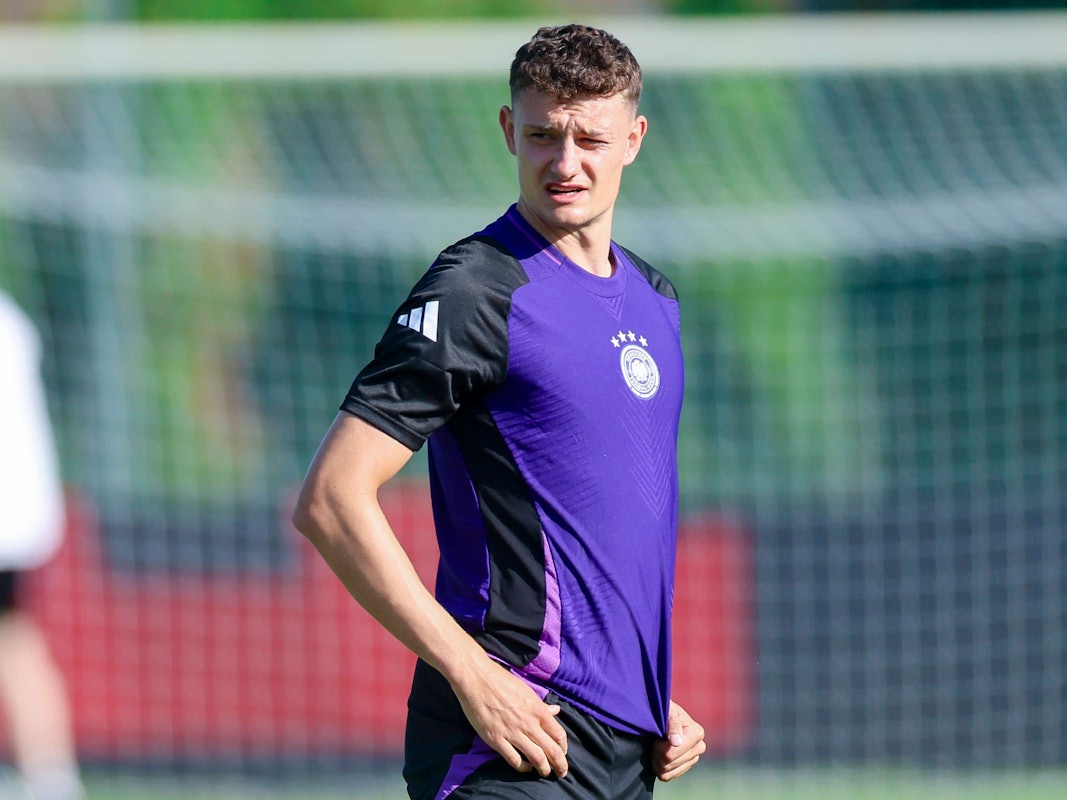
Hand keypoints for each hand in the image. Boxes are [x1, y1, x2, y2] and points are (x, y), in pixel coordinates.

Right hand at [452, 660, 568, 778]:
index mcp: (537, 710)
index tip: (563, 754)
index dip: (564, 749)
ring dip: (543, 769)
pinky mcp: (496, 739)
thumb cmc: (501, 681)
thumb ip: (541, 705)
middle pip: (552, 751)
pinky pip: (514, 760)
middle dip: (559, 766)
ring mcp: (512, 732)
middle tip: (561, 773)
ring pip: (536, 758)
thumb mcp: (526, 690)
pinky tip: (525, 767)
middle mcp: (528, 723)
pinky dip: (522, 767)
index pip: (559, 735)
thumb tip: (556, 711)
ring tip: (544, 772)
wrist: (476, 679)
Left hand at [653, 701, 705, 781]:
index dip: (658, 746)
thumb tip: (676, 742)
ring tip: (656, 746)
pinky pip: (668, 776)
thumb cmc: (665, 710)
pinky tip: (659, 756)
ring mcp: (693, 758)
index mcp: (696, 733)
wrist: (664, 715)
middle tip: (654, 741)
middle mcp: (699, 747)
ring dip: (656, 760)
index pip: (672, 753)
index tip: (657, 735)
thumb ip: (672, 724)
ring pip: (666, 771)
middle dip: (656, 753)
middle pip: (669, 763)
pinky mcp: (686, 766)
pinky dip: (659, 768)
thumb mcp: (668, 711)